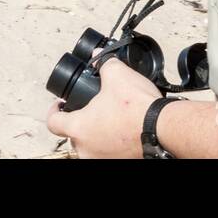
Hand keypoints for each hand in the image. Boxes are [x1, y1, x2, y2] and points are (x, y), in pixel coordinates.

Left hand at [45, 58, 162, 158]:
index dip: (55, 110)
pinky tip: (124, 131)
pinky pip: (109, 153)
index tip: (60, 105)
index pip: (53, 122)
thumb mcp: (117, 75)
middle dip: (81, 122)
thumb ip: (103, 63)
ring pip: (92, 147)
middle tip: (93, 109)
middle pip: (74, 136)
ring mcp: (102, 160)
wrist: (163, 129)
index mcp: (79, 128)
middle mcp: (86, 150)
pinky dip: (113, 143)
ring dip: (97, 134)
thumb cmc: (137, 107)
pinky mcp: (120, 163)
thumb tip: (99, 55)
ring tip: (110, 120)